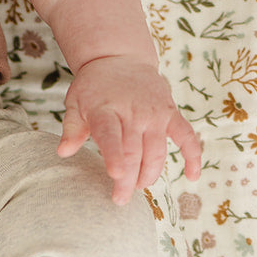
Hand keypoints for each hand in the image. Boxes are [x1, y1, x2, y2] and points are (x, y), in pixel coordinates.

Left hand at [57, 57, 202, 204]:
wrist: (118, 57)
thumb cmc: (93, 86)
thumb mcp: (75, 101)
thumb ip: (72, 128)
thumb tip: (63, 152)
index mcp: (106, 109)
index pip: (110, 135)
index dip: (114, 156)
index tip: (117, 176)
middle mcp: (133, 112)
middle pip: (134, 151)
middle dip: (129, 180)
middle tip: (120, 199)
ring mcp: (155, 113)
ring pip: (157, 151)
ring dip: (150, 174)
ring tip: (138, 188)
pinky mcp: (171, 113)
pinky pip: (186, 136)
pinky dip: (193, 156)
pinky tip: (192, 176)